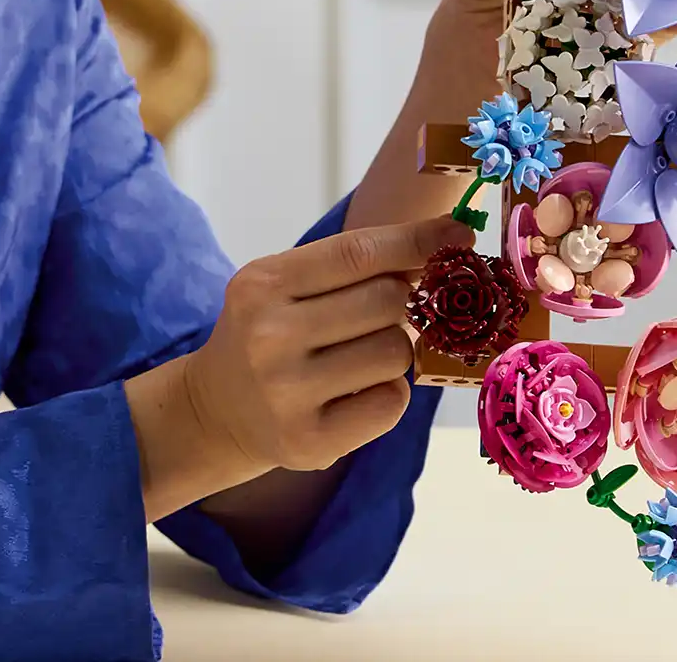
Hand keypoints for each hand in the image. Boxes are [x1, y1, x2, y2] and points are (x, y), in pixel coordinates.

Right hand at [181, 214, 471, 478]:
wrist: (217, 408)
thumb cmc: (269, 331)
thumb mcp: (287, 284)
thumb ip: (354, 264)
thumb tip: (446, 243)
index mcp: (264, 283)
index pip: (358, 252)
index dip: (416, 240)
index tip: (458, 234)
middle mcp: (269, 336)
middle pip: (387, 300)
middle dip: (400, 302)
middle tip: (380, 313)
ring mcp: (287, 394)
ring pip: (396, 351)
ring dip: (395, 349)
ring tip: (360, 355)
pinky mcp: (309, 442)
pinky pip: (391, 402)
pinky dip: (390, 393)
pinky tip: (358, 392)